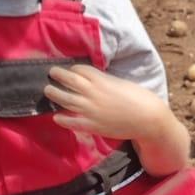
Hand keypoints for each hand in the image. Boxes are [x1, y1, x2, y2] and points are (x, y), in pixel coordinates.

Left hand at [44, 66, 170, 141]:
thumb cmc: (139, 98)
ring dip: (55, 94)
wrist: (147, 119)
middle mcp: (92, 93)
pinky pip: (72, 122)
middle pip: (69, 81)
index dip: (73, 69)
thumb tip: (95, 81)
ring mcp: (90, 110)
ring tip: (48, 90)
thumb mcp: (120, 83)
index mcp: (101, 80)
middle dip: (58, 75)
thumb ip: (105, 81)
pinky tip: (56, 117)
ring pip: (66, 99)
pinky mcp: (92, 125)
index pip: (80, 70)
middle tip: (52, 73)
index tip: (70, 70)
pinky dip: (62, 119)